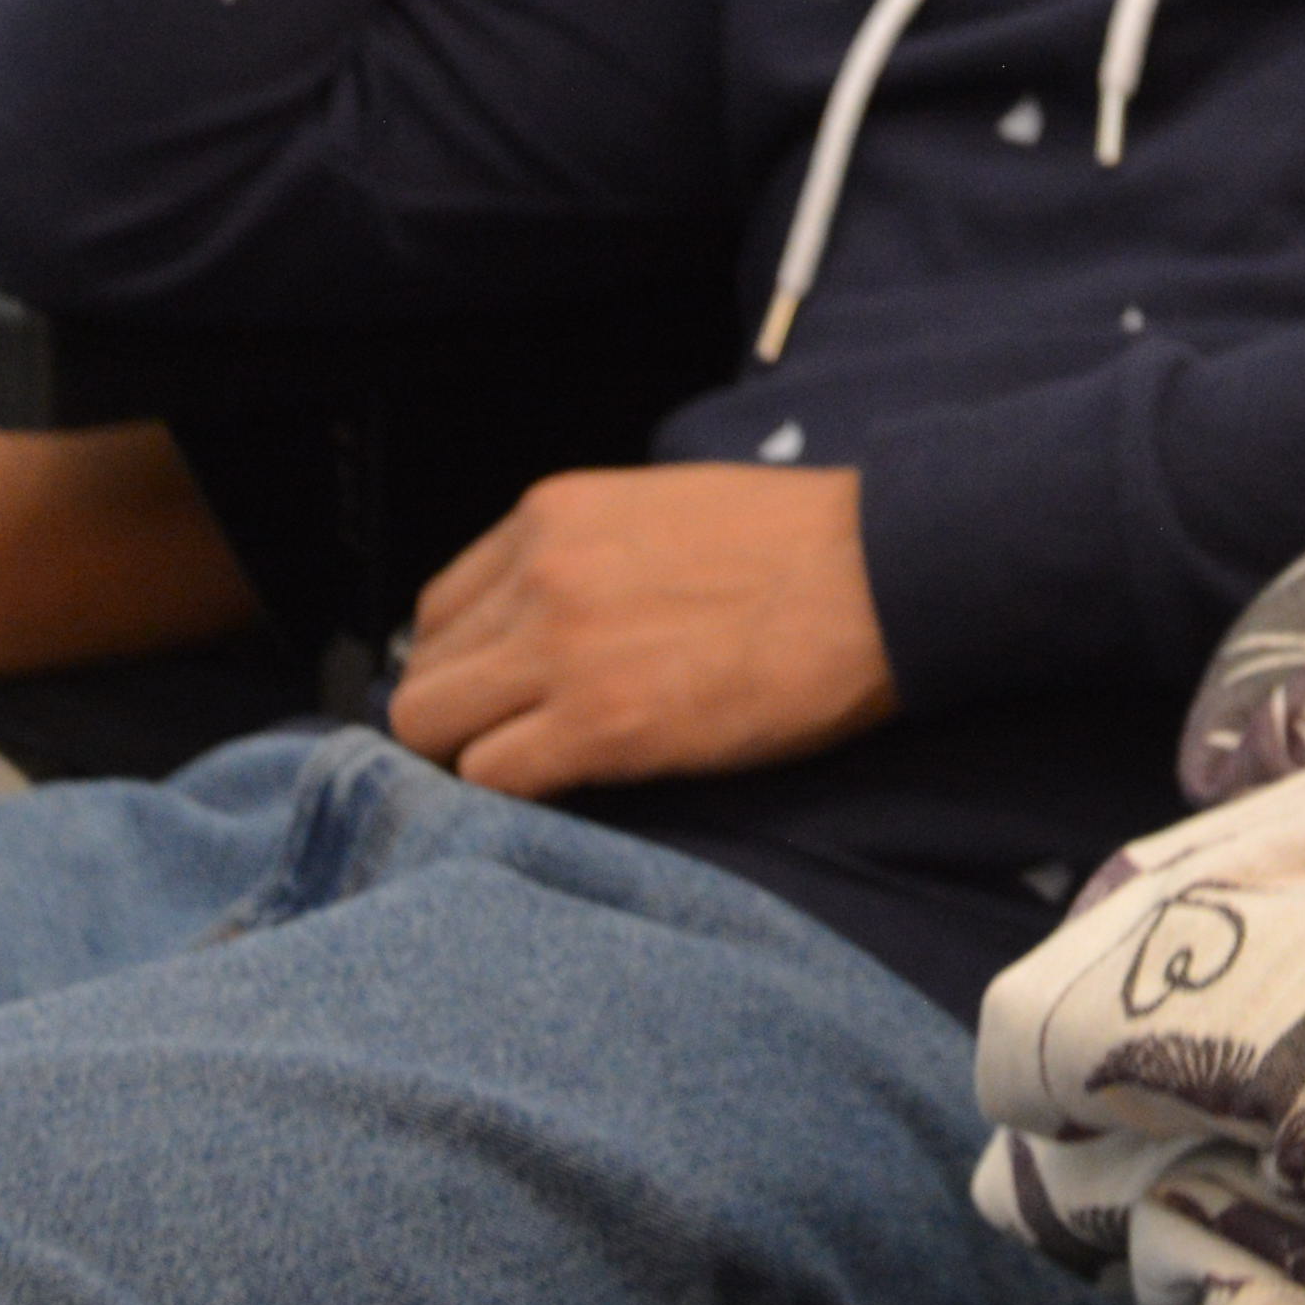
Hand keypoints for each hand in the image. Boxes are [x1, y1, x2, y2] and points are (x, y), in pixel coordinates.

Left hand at [383, 462, 895, 795]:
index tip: (498, 697)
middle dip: (456, 721)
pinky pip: (491, 777)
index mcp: (552, 516)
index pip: (441, 607)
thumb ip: (589, 554)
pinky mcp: (599, 725)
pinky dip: (514, 795)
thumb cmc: (799, 543)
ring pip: (432, 729)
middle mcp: (538, 574)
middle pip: (424, 673)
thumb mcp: (662, 509)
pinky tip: (570, 790)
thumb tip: (554, 614)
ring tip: (540, 773)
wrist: (880, 574)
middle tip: (513, 749)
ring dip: (474, 760)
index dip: (465, 664)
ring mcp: (561, 650)